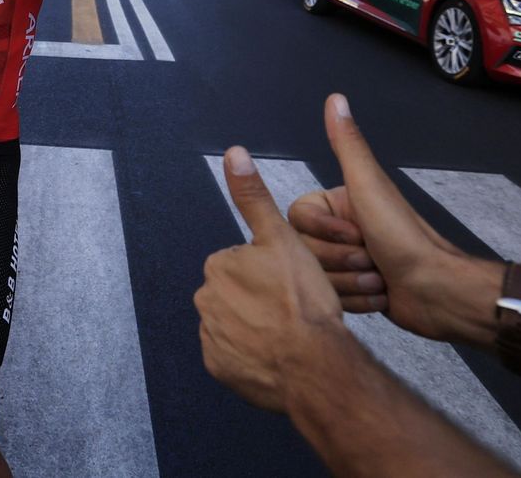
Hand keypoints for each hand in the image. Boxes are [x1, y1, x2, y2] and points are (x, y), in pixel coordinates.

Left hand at [194, 147, 351, 412]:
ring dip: (257, 329)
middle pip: (237, 295)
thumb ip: (254, 197)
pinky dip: (252, 356)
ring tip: (289, 334)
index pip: (242, 264)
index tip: (290, 284)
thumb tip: (234, 153)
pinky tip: (277, 354)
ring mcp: (211, 337)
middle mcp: (206, 301)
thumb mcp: (282, 237)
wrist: (315, 363)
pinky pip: (234, 358)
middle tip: (293, 310)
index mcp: (218, 267)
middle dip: (261, 301)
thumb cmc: (303, 300)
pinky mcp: (219, 368)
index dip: (270, 273)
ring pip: (237, 325)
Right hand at [285, 94, 480, 339]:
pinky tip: (381, 295)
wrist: (436, 291)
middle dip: (341, 260)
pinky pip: (333, 300)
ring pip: (317, 278)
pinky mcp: (354, 292)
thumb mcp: (369, 186)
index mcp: (338, 204)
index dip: (324, 232)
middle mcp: (340, 231)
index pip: (298, 218)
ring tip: (380, 279)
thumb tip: (336, 97)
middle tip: (371, 259)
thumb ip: (347, 144)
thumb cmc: (402, 236)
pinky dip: (358, 302)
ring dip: (351, 283)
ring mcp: (347, 263)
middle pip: (305, 251)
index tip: (356, 234)